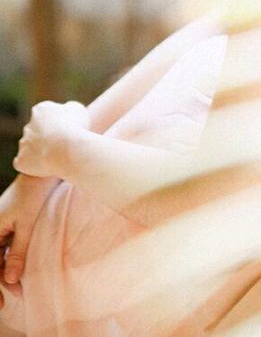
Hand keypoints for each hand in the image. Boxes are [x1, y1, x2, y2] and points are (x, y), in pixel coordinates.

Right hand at [0, 174, 58, 308]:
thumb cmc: (34, 195)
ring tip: (21, 289)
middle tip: (12, 301)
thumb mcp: (27, 226)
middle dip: (1, 282)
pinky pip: (5, 246)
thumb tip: (10, 280)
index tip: (3, 303)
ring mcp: (0, 224)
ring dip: (7, 272)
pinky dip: (11, 260)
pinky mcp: (9, 222)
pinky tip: (20, 272)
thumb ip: (17, 253)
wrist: (42, 171)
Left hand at [13, 100, 89, 178]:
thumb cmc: (76, 128)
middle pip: (35, 132)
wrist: (67, 149)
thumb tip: (66, 109)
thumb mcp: (78, 110)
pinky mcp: (20, 160)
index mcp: (40, 110)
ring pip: (29, 148)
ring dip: (39, 152)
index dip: (55, 124)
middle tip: (60, 146)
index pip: (44, 115)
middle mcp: (28, 126)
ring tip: (55, 157)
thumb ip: (69, 108)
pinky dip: (33, 166)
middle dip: (44, 138)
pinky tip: (45, 167)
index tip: (66, 131)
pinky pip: (24, 163)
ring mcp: (23, 144)